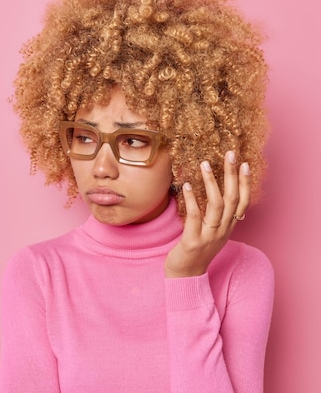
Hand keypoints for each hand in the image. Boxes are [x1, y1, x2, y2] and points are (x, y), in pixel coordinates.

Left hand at [165, 151, 249, 277]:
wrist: (185, 276)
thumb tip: (213, 192)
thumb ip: (215, 216)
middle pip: (233, 199)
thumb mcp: (211, 233)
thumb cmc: (196, 251)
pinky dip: (192, 199)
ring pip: (217, 205)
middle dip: (232, 175)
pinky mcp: (193, 242)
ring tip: (205, 164)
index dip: (245, 183)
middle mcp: (223, 231)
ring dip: (212, 183)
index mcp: (228, 228)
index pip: (243, 202)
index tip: (244, 164)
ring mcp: (209, 236)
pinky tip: (186, 185)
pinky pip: (195, 217)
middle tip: (230, 154)